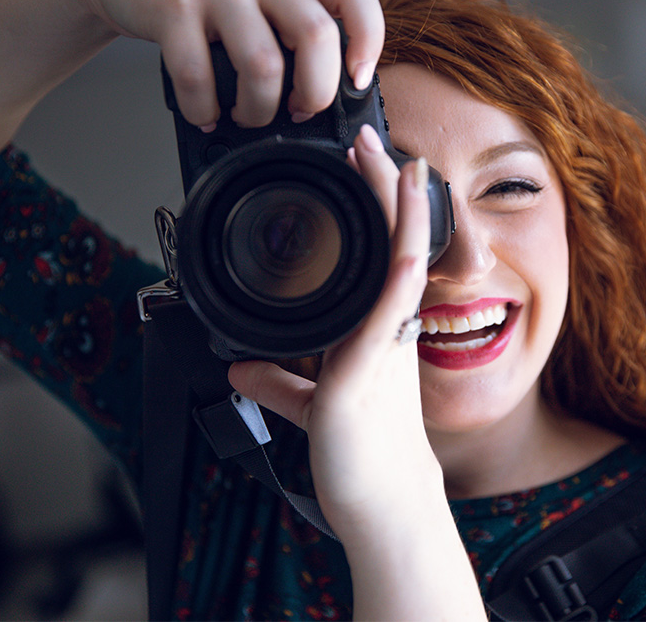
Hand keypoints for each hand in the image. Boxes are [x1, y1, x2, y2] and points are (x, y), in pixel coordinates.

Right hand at [78, 0, 383, 127]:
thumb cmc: (207, 0)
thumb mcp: (263, 4)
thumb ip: (296, 36)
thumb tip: (327, 103)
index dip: (368, 37)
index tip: (358, 78)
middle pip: (316, 35)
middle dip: (315, 93)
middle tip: (299, 113)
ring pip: (262, 64)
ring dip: (259, 110)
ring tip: (247, 118)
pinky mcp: (173, 9)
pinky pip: (198, 76)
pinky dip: (204, 110)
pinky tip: (205, 114)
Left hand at [229, 126, 485, 618]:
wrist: (380, 506)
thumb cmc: (358, 459)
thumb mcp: (313, 406)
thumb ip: (278, 381)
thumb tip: (240, 367)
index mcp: (376, 333)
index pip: (381, 255)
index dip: (377, 211)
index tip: (364, 169)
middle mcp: (388, 330)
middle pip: (393, 242)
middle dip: (384, 188)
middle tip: (374, 140)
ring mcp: (384, 344)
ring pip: (399, 258)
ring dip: (394, 205)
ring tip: (390, 156)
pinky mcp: (373, 366)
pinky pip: (394, 302)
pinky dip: (401, 260)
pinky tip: (405, 230)